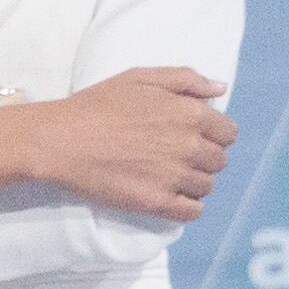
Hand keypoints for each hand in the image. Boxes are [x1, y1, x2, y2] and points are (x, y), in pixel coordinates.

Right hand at [28, 68, 235, 221]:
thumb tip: (220, 89)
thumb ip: (185, 79)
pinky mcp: (156, 202)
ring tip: (169, 177)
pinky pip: (192, 211)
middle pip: (219, 161)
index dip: (213, 135)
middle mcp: (189, 145)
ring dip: (193, 182)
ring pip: (206, 186)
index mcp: (190, 113)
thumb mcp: (140, 77)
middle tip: (176, 157)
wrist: (60, 140)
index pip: (228, 133)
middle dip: (203, 158)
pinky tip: (171, 197)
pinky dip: (188, 206)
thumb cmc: (96, 105)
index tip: (194, 137)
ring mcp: (174, 176)